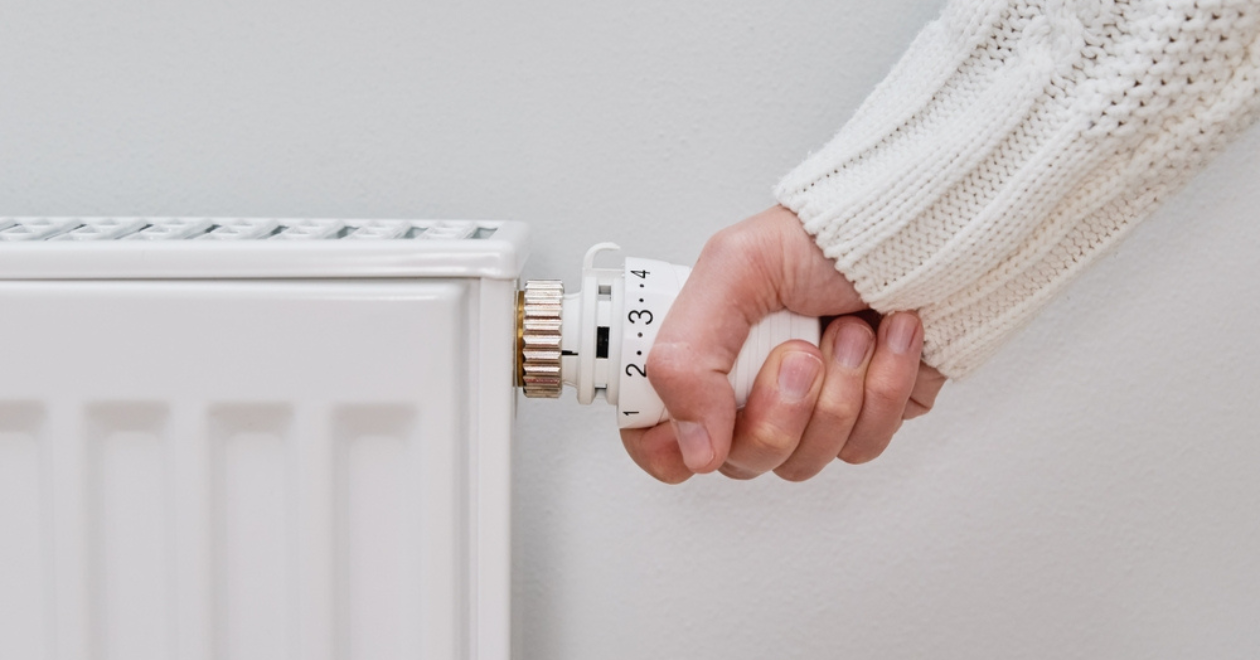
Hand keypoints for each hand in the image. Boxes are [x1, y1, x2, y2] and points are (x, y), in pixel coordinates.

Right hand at [620, 206, 945, 482]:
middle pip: (738, 460)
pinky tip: (889, 339)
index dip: (668, 448)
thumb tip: (695, 449)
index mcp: (703, 355)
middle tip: (802, 351)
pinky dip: (883, 389)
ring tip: (851, 332)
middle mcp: (749, 391)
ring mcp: (808, 413)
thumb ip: (687, 357)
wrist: (919, 232)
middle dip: (779, 407)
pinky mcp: (866, 422)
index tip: (698, 435)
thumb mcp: (733, 269)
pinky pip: (863, 447)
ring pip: (803, 461)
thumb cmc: (824, 238)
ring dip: (838, 391)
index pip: (657, 434)